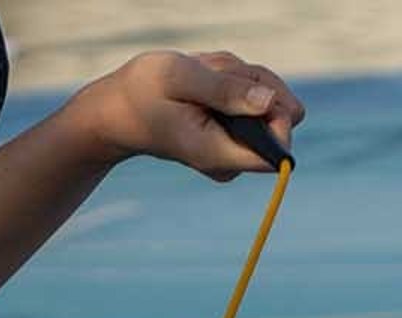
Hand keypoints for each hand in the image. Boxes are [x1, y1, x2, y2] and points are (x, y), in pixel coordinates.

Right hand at [75, 48, 304, 181]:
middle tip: (214, 73)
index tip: (253, 90)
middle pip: (280, 116)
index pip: (278, 151)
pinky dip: (237, 79)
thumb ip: (226, 90)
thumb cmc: (144, 91)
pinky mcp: (234, 135)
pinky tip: (207, 80)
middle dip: (254, 81)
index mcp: (218, 153)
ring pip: (269, 100)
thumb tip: (270, 103)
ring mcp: (233, 149)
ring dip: (241, 75)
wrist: (121, 109)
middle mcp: (231, 159)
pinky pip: (257, 98)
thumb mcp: (182, 77)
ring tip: (203, 75)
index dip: (279, 115)